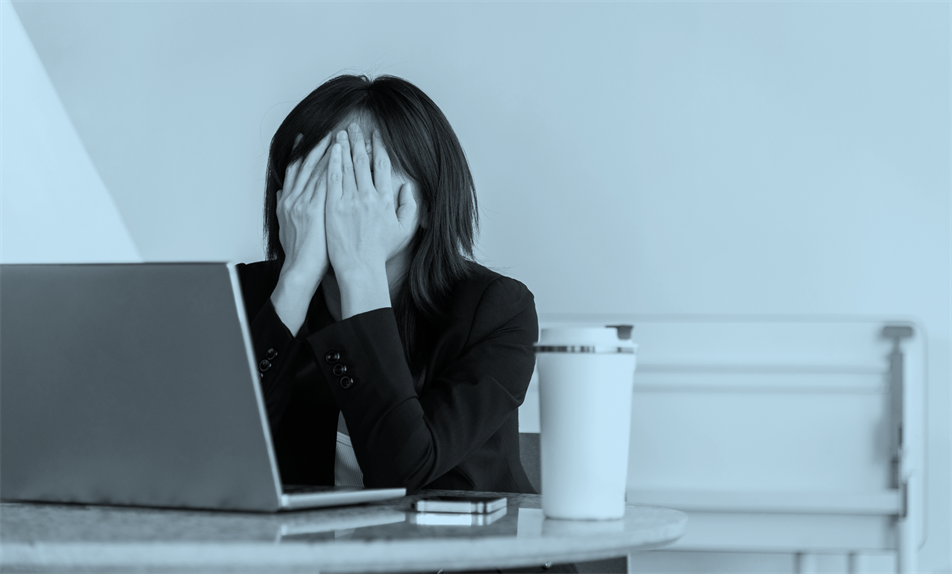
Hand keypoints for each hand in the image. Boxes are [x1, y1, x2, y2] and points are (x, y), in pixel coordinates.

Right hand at [275, 132, 333, 288]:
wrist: (300, 269)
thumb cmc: (298, 252)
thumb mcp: (283, 226)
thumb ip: (284, 207)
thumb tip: (281, 193)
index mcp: (287, 201)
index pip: (295, 170)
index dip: (302, 152)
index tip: (307, 137)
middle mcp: (294, 198)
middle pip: (307, 164)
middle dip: (319, 146)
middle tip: (330, 130)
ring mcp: (305, 203)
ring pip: (319, 170)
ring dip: (331, 153)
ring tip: (341, 138)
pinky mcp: (317, 210)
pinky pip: (328, 182)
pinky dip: (335, 168)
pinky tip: (343, 157)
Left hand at [325, 123, 419, 279]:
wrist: (360, 267)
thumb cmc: (381, 251)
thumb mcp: (404, 230)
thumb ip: (409, 206)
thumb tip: (407, 187)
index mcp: (386, 200)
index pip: (382, 166)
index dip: (378, 148)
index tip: (374, 136)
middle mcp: (368, 196)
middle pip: (363, 161)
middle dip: (359, 141)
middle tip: (354, 127)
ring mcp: (349, 201)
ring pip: (347, 166)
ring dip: (344, 147)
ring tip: (340, 133)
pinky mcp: (333, 207)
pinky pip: (332, 178)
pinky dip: (332, 162)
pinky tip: (331, 151)